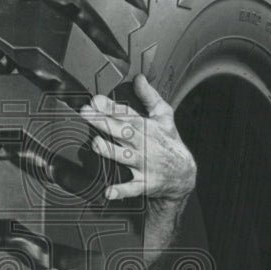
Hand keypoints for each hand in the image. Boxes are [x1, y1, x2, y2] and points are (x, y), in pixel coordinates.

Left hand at [80, 74, 196, 201]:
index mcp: (147, 128)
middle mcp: (144, 145)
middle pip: (123, 131)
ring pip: (125, 157)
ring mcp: (144, 164)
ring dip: (111, 151)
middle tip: (86, 115)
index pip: (127, 114)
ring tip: (96, 144)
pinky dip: (121, 190)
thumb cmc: (169, 142)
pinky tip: (109, 191)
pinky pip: (132, 188)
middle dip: (104, 123)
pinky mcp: (145, 183)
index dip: (112, 107)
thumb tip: (139, 77)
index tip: (96, 101)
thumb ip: (149, 96)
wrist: (184, 174)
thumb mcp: (164, 116)